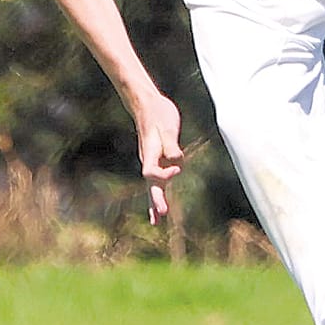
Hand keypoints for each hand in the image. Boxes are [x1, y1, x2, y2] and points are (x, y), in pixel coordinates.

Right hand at [132, 91, 185, 222]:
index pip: (152, 172)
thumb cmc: (158, 113)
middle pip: (151, 184)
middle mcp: (149, 160)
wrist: (147, 105)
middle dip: (156, 200)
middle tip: (160, 216)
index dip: (164, 174)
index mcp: (150, 152)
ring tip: (157, 220)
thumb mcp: (168, 126)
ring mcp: (152, 161)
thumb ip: (171, 144)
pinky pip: (158, 180)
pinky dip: (159, 193)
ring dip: (155, 202)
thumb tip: (176, 160)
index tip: (177, 168)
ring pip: (152, 185)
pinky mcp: (158, 160)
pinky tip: (159, 207)